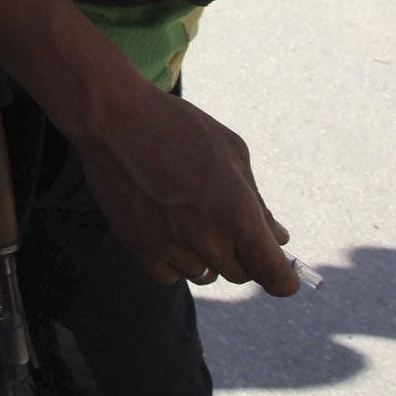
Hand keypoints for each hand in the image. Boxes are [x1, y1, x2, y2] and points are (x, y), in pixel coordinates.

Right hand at [72, 79, 297, 295]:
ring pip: (204, 275)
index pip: (275, 277)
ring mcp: (171, 247)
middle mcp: (207, 239)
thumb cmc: (177, 126)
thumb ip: (258, 201)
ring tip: (190, 217)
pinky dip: (174, 261)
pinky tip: (168, 230)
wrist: (112, 117)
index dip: (283, 278)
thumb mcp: (232, 151)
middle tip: (225, 221)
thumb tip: (277, 237)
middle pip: (241, 275)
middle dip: (242, 254)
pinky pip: (169, 276)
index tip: (280, 271)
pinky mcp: (139, 248)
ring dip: (206, 256)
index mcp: (238, 215)